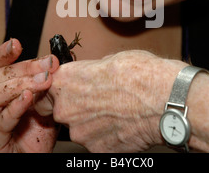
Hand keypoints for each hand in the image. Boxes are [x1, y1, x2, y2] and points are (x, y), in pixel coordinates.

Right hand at [0, 38, 59, 151]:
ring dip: (20, 85)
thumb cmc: (35, 128)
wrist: (34, 156)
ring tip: (42, 81)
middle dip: (24, 68)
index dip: (2, 54)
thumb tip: (52, 60)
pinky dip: (15, 108)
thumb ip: (40, 81)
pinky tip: (28, 99)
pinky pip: (0, 122)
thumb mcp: (40, 99)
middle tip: (48, 64)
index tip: (17, 44)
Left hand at [37, 50, 183, 151]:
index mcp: (65, 81)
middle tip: (101, 101)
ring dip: (94, 123)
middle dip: (78, 108)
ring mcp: (81, 132)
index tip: (65, 91)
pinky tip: (124, 125)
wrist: (163, 99)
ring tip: (119, 113)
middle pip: (63, 111)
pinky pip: (97, 142)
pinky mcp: (97, 149)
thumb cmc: (141, 74)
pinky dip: (108, 136)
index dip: (57, 90)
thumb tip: (93, 75)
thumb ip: (92, 71)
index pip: (44, 89)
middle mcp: (66, 108)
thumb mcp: (110, 59)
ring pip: (81, 129)